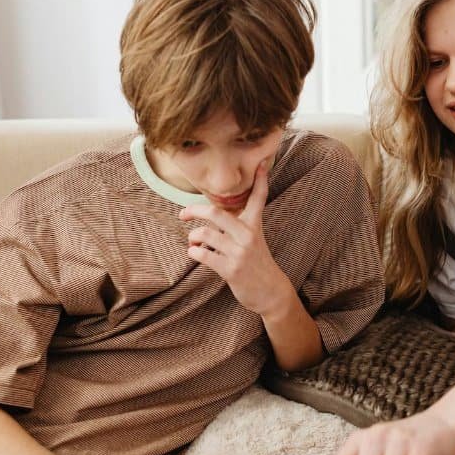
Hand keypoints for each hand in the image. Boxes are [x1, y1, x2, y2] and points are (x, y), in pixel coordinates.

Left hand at [179, 163, 289, 315]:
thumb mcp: (253, 240)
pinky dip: (194, 252)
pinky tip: (196, 253)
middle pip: (215, 213)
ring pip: (205, 234)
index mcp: (254, 225)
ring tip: (193, 241)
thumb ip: (239, 225)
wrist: (270, 292)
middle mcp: (248, 236)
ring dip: (193, 237)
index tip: (260, 163)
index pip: (258, 198)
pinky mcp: (231, 269)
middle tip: (183, 214)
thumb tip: (212, 215)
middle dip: (193, 210)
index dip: (260, 180)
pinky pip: (203, 255)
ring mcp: (239, 252)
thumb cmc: (257, 263)